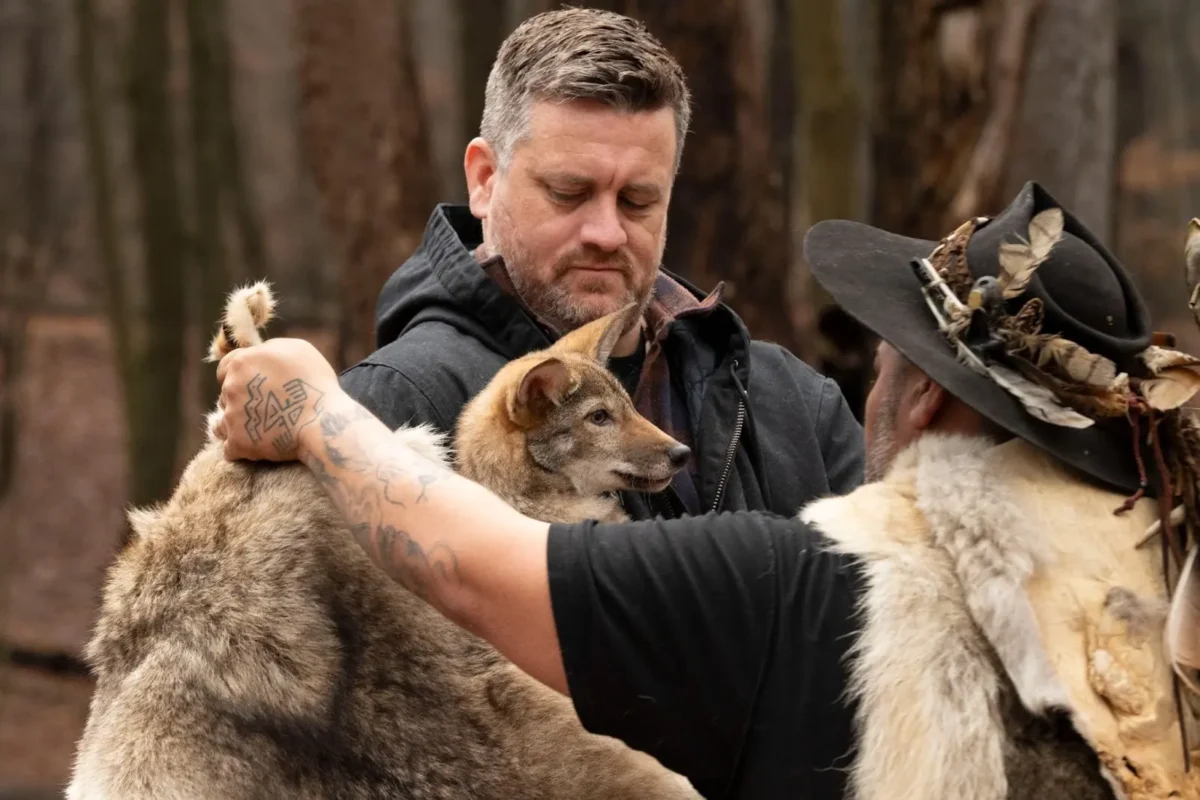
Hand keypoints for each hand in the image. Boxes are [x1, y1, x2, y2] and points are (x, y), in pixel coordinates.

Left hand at [213, 338, 340, 461]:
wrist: (324, 422)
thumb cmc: (315, 383)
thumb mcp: (297, 349)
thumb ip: (270, 348)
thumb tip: (260, 352)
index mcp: (241, 362)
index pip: (225, 368)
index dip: (238, 376)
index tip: (253, 385)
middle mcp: (230, 388)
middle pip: (225, 395)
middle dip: (241, 401)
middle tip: (266, 408)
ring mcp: (232, 417)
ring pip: (224, 422)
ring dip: (238, 425)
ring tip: (262, 429)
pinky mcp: (238, 443)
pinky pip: (231, 448)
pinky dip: (242, 448)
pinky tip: (258, 446)